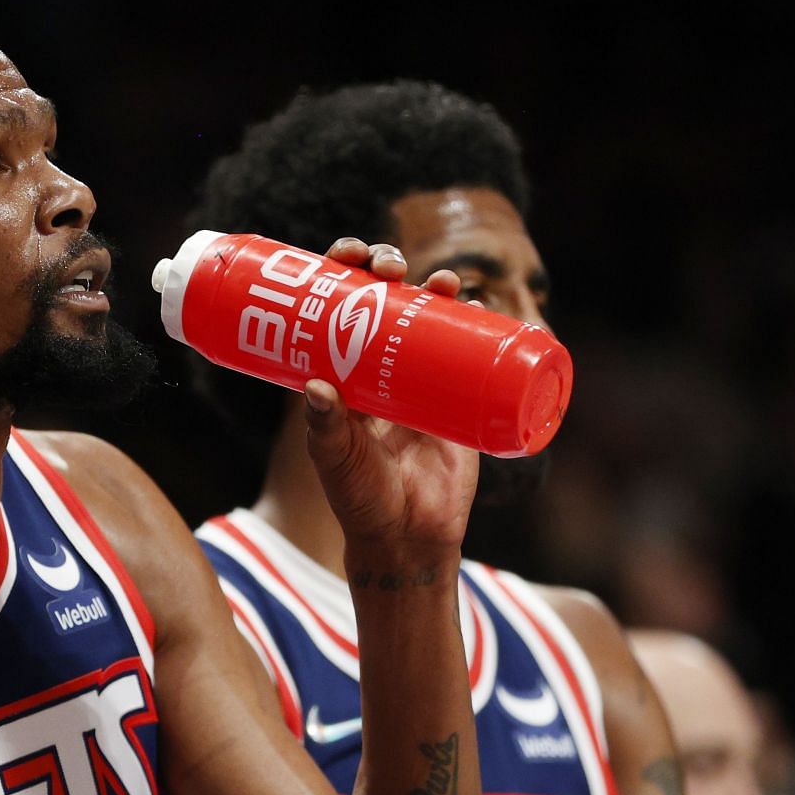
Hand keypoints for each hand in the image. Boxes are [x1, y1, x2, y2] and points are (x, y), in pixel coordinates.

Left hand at [302, 238, 478, 553]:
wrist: (410, 538)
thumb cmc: (362, 500)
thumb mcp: (337, 461)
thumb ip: (325, 428)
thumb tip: (316, 383)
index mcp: (341, 371)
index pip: (338, 306)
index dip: (342, 272)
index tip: (348, 256)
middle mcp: (379, 366)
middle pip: (383, 299)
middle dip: (387, 269)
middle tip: (391, 267)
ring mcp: (421, 380)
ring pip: (428, 317)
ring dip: (435, 287)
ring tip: (443, 282)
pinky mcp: (459, 399)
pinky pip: (472, 354)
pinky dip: (478, 324)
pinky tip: (479, 304)